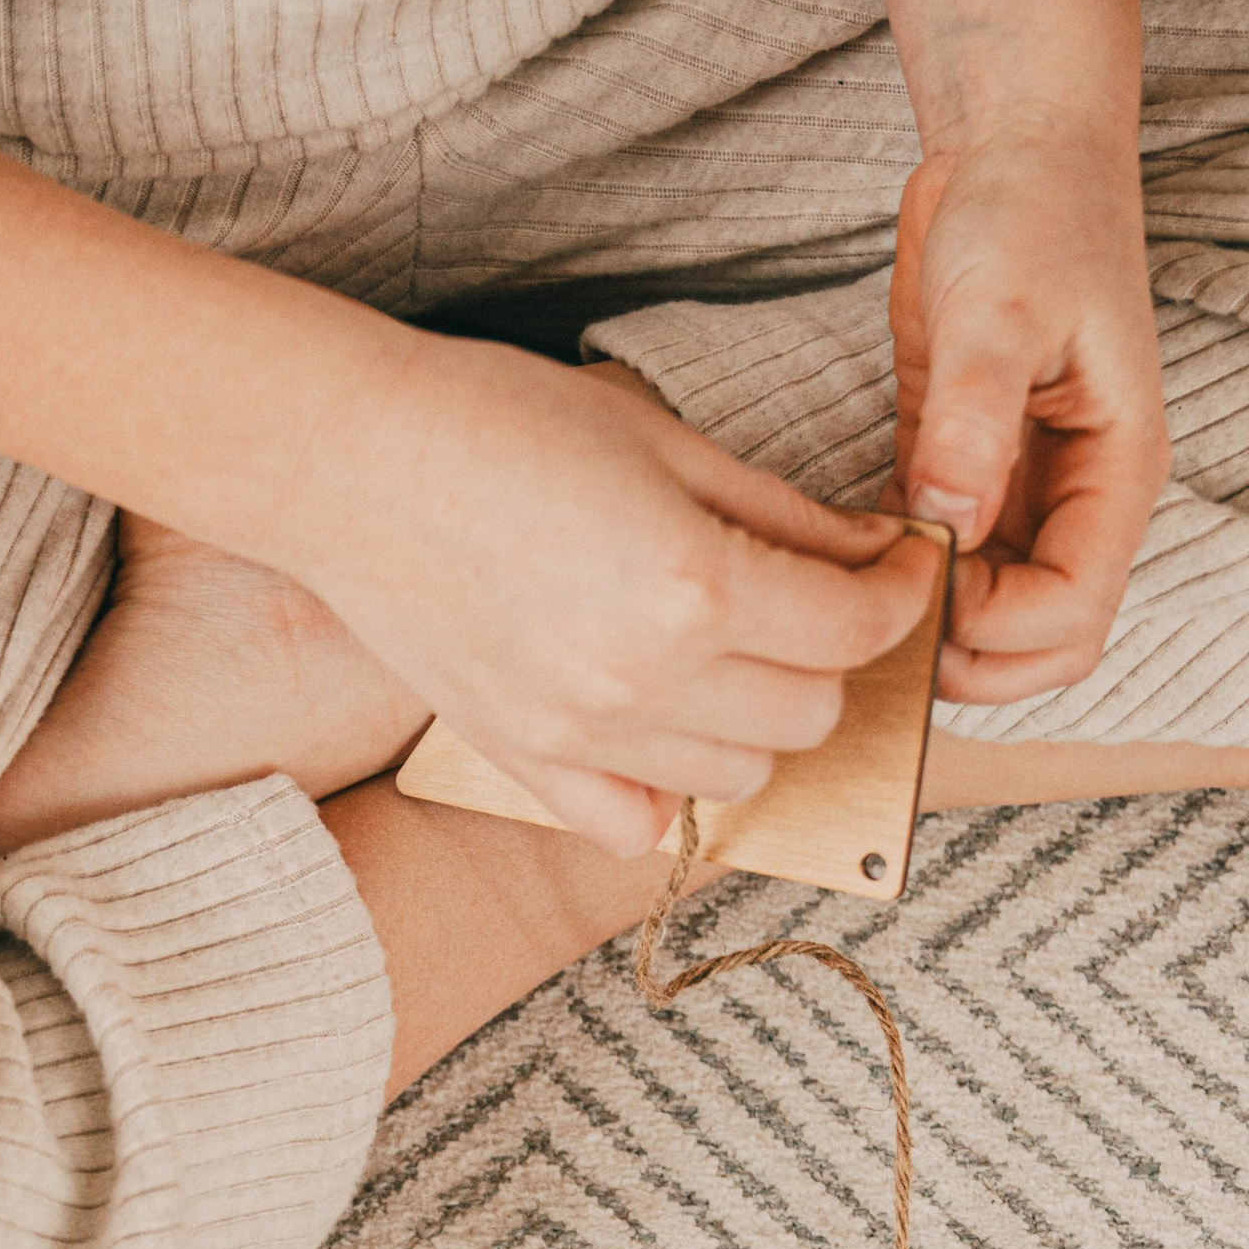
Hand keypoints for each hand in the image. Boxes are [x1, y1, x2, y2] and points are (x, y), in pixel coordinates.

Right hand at [275, 334, 942, 852]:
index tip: (899, 569)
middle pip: (810, 714)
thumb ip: (780, 512)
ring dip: (757, 723)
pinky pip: (638, 827)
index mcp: (694, 584)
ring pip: (742, 776)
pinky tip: (658, 727)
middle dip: (830, 655)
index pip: (854, 628)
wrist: (348, 462)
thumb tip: (868, 553)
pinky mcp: (526, 762)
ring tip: (729, 657)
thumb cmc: (496, 421)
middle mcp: (646, 679)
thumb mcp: (661, 438)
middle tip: (810, 600)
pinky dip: (667, 792)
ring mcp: (583, 736)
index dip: (900, 595)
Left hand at [889, 118, 1168, 705]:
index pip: (1072, 617)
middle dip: (966, 658)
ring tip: (854, 590)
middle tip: (878, 616)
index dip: (992, 628)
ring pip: (990, 618)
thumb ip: (976, 418)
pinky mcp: (968, 473)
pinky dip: (901, 577)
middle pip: (1042, 645)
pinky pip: (943, 564)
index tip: (918, 578)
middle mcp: (1079, 501)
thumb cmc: (1030, 210)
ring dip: (928, 627)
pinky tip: (846, 552)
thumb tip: (952, 524)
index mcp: (1117, 474)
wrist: (1014, 147)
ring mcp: (1025, 494)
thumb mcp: (1000, 307)